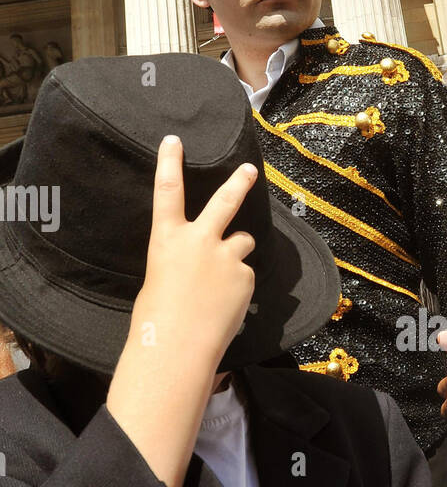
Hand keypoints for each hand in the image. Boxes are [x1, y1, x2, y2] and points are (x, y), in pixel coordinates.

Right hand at [132, 135, 256, 369]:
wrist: (178, 345)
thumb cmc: (156, 319)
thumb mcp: (160, 280)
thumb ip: (181, 263)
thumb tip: (201, 269)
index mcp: (167, 238)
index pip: (167, 190)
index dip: (170, 162)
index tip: (174, 140)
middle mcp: (199, 239)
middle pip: (224, 201)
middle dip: (238, 183)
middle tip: (249, 170)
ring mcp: (226, 256)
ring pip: (243, 242)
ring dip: (238, 252)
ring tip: (226, 277)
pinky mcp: (245, 277)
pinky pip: (245, 276)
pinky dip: (239, 287)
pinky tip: (226, 305)